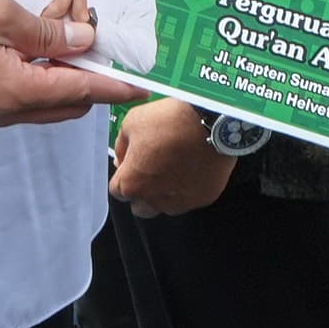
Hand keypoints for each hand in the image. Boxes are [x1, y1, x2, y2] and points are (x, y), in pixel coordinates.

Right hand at [0, 0, 143, 125]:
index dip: (116, 87)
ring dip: (67, 80)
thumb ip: (46, 31)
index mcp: (18, 93)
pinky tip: (42, 49)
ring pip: (46, 103)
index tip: (143, 87)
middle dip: (94, 82)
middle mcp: (7, 111)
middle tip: (107, 49)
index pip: (83, 92)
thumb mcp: (1, 14)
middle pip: (68, 104)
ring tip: (76, 43)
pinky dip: (43, 79)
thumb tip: (83, 39)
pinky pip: (25, 97)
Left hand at [109, 97, 234, 214]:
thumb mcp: (132, 122)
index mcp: (132, 183)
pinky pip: (190, 198)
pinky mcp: (203, 198)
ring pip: (166, 206)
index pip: (117, 190)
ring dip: (165, 193)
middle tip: (152, 168)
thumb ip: (122, 146)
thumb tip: (122, 159)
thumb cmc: (170, 121)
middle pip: (140, 206)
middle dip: (142, 191)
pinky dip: (189, 187)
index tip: (134, 162)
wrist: (211, 121)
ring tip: (174, 167)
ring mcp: (181, 202)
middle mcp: (154, 200)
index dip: (125, 174)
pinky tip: (192, 167)